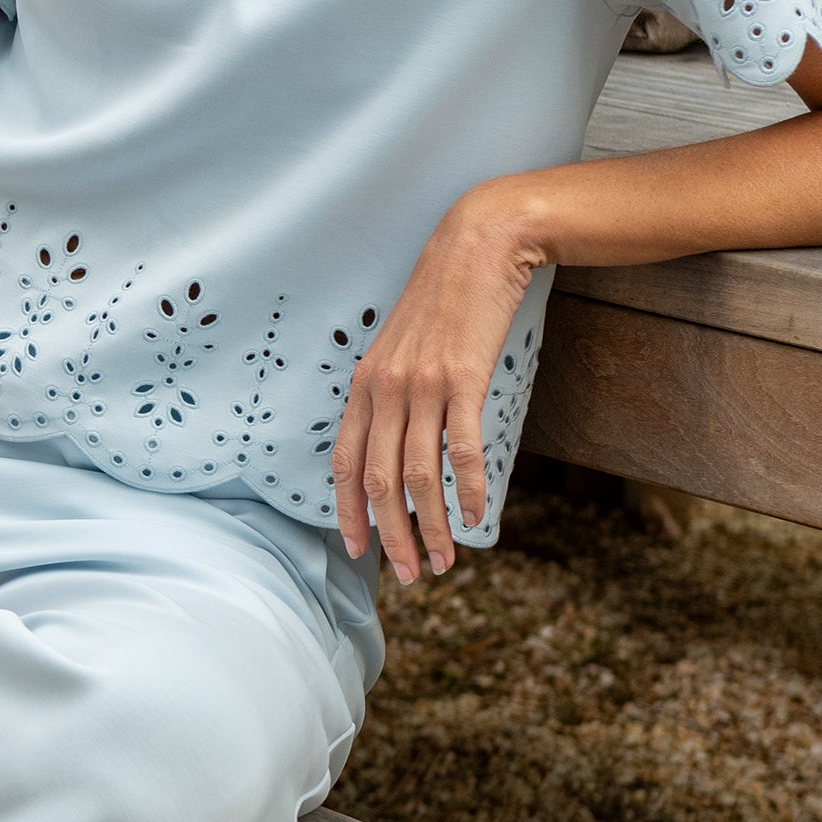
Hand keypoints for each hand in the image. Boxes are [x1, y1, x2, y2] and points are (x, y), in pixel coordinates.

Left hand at [332, 181, 548, 583]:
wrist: (478, 247)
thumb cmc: (443, 302)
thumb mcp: (401, 349)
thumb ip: (392, 393)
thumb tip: (395, 443)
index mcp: (364, 384)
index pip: (343, 462)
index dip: (347, 512)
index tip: (357, 550)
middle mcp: (384, 387)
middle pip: (377, 480)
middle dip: (390, 535)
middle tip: (408, 573)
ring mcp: (421, 384)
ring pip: (418, 474)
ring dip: (430, 526)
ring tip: (444, 560)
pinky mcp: (462, 378)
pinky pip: (460, 449)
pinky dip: (466, 490)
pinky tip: (474, 517)